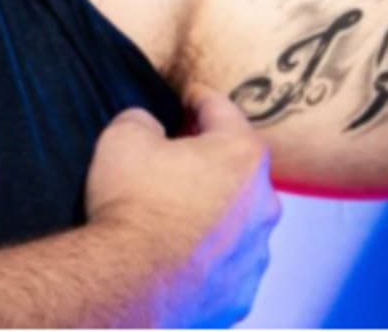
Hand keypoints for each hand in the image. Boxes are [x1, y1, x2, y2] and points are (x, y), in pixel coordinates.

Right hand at [85, 85, 281, 326]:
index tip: (189, 96)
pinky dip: (210, 258)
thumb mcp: (124, 138)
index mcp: (241, 154)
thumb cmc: (132, 205)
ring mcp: (257, 251)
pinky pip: (229, 265)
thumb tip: (149, 126)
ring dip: (215, 214)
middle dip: (211, 162)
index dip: (199, 99)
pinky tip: (183, 258)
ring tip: (178, 217)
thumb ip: (142, 120)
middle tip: (177, 161)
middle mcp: (263, 201)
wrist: (128, 287)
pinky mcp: (242, 292)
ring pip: (239, 220)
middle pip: (237, 168)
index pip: (221, 111)